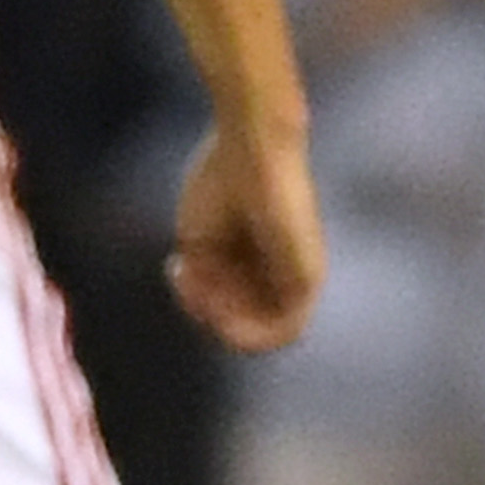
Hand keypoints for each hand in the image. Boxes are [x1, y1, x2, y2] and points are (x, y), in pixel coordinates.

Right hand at [166, 120, 324, 354]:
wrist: (251, 151)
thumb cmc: (221, 181)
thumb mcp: (198, 241)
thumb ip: (202, 282)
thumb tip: (206, 312)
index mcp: (258, 261)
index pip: (229, 305)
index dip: (197, 298)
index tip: (176, 266)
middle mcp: (282, 273)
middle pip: (240, 320)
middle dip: (205, 308)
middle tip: (187, 276)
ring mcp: (299, 278)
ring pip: (260, 333)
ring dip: (222, 322)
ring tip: (203, 287)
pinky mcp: (308, 280)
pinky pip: (281, 332)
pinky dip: (245, 330)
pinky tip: (219, 305)